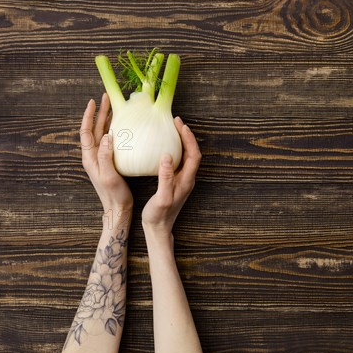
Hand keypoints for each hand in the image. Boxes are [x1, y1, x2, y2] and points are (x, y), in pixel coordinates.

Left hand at [80, 93, 132, 212]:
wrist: (118, 209)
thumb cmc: (113, 195)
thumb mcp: (109, 175)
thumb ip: (106, 156)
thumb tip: (108, 136)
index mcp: (90, 158)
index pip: (87, 132)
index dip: (89, 116)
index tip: (94, 101)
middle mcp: (95, 156)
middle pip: (96, 129)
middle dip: (101, 113)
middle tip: (108, 98)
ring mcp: (103, 159)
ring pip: (104, 134)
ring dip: (108, 120)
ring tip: (116, 108)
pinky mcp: (112, 162)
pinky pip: (112, 142)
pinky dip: (116, 131)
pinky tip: (124, 127)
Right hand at [142, 116, 201, 241]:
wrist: (158, 230)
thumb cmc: (159, 216)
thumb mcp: (162, 197)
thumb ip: (166, 177)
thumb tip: (167, 156)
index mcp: (187, 181)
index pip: (193, 154)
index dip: (189, 138)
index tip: (180, 125)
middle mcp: (187, 179)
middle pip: (192, 152)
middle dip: (186, 135)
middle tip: (175, 121)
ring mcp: (182, 180)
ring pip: (186, 156)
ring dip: (181, 141)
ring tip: (171, 129)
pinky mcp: (175, 182)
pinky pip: (178, 161)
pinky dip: (174, 150)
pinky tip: (163, 146)